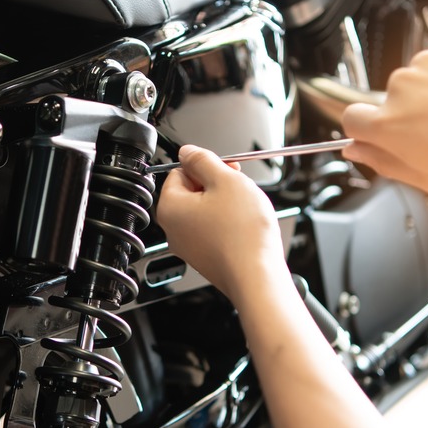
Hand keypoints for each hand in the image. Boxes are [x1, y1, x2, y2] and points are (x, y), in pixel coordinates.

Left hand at [156, 145, 285, 300]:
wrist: (257, 276)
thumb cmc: (242, 233)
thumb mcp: (226, 180)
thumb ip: (203, 160)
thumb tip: (187, 152)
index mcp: (170, 207)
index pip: (178, 171)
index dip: (204, 166)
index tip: (223, 168)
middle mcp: (173, 230)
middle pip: (191, 192)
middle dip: (216, 184)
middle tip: (237, 185)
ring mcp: (189, 246)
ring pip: (205, 211)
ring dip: (225, 203)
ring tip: (244, 208)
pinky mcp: (206, 258)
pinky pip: (213, 230)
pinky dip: (228, 224)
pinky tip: (244, 226)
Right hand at [341, 39, 427, 193]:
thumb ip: (386, 164)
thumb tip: (357, 152)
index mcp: (389, 126)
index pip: (350, 119)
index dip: (361, 131)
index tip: (375, 138)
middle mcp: (399, 90)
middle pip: (388, 105)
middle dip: (406, 119)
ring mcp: (423, 67)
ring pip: (414, 85)